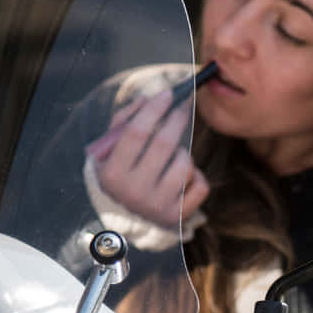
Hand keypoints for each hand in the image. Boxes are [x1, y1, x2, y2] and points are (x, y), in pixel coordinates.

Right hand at [86, 87, 209, 227]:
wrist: (129, 219)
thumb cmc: (122, 173)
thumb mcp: (112, 150)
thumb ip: (125, 121)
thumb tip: (149, 98)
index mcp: (111, 175)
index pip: (135, 133)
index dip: (154, 109)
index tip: (168, 93)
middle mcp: (133, 194)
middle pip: (163, 144)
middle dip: (177, 119)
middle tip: (183, 106)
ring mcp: (157, 208)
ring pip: (186, 164)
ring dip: (183, 153)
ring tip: (172, 158)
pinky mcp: (179, 217)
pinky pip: (201, 185)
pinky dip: (196, 176)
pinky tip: (182, 179)